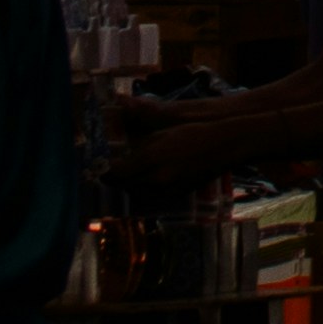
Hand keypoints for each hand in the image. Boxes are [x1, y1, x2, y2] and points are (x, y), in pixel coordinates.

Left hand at [101, 102, 227, 196]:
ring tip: (128, 171)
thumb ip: (138, 133)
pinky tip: (148, 175)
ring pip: (137, 193)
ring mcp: (167, 191)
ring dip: (129, 184)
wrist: (226, 143)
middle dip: (115, 178)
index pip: (114, 174)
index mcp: (150, 160)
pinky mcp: (177, 195)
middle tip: (109, 167)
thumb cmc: (194, 128)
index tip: (96, 165)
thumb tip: (119, 128)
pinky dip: (145, 188)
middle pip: (123, 186)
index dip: (103, 171)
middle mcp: (155, 180)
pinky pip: (152, 196)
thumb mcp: (163, 127)